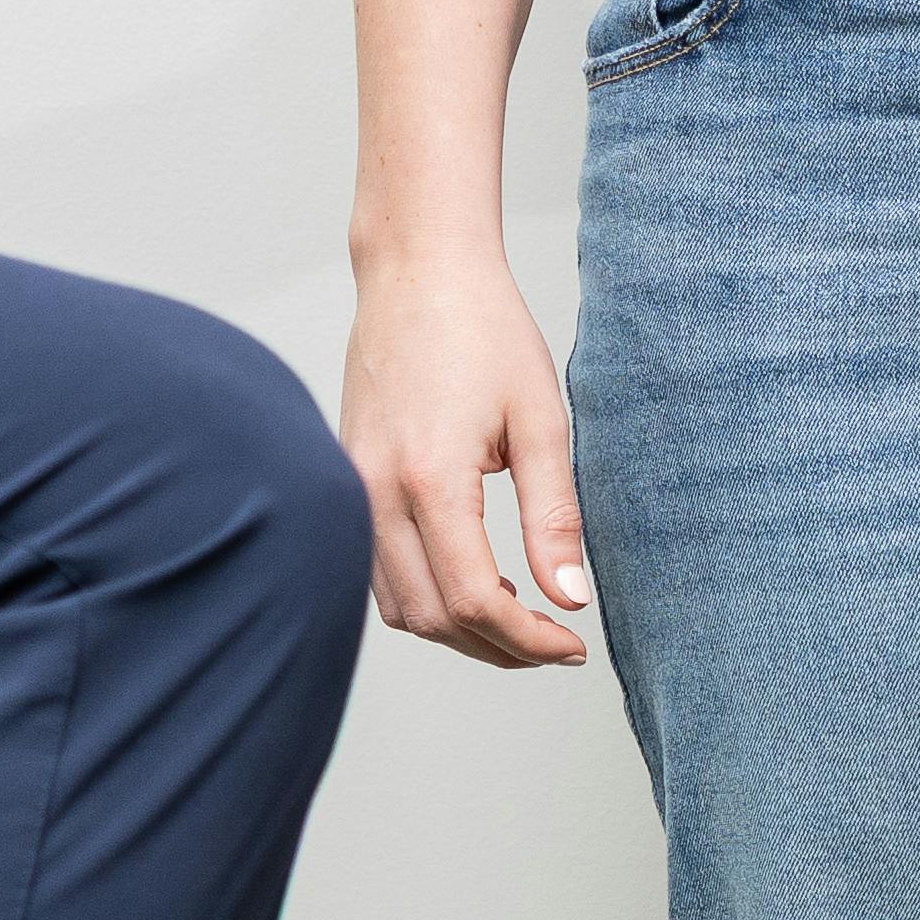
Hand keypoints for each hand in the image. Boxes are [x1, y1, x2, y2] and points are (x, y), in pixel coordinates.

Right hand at [343, 233, 601, 669]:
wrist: (416, 271)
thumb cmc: (484, 330)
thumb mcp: (542, 420)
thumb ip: (555, 517)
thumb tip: (572, 600)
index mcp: (429, 479)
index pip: (475, 601)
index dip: (529, 642)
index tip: (573, 644)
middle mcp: (376, 494)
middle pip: (433, 619)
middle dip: (499, 648)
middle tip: (556, 642)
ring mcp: (352, 490)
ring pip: (398, 607)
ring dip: (458, 629)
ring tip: (519, 616)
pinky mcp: (347, 483)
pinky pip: (376, 571)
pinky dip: (425, 596)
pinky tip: (473, 578)